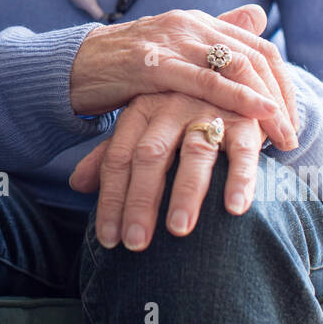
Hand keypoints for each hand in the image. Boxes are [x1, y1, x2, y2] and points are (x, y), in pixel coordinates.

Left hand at [68, 91, 267, 250]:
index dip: (111, 199)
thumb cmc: (180, 117)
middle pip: (150, 156)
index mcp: (140, 110)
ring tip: (178, 230)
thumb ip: (112, 155)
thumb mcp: (143, 128)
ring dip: (186, 193)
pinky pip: (242, 150)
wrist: (232, 79)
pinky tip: (234, 208)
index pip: (118, 157)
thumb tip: (77, 184)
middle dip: (140, 201)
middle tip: (136, 244)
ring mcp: (208, 110)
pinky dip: (239, 179)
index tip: (109, 239)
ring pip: (194, 154)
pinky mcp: (245, 119)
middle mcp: (171, 107)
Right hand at [69, 4, 297, 149]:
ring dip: (267, 103)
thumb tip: (257, 15)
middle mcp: (190, 24)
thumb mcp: (171, 54)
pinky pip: (204, 80)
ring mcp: (171, 41)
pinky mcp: (151, 64)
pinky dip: (236, 98)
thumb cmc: (121, 69)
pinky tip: (256, 116)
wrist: (69, 68)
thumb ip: (211, 42)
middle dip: (282, 96)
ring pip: (237, 64)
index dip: (282, 82)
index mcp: (198, 22)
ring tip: (283, 135)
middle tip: (294, 134)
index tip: (293, 117)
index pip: (257, 46)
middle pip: (255, 56)